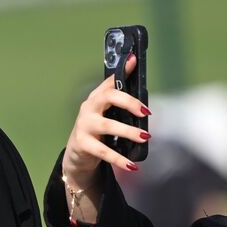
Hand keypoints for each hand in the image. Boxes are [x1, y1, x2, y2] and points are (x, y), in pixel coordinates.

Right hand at [62, 53, 148, 188]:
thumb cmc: (99, 132)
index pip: (111, 81)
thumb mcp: (109, 116)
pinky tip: (132, 165)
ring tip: (145, 137)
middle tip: (146, 112)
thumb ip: (123, 107)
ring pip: (107, 125)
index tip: (133, 60)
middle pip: (108, 97)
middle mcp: (89, 108)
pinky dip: (119, 159)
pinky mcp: (83, 144)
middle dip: (129, 102)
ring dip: (128, 131)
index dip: (122, 70)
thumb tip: (148, 106)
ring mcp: (84, 125)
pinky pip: (103, 152)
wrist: (78, 155)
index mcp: (97, 98)